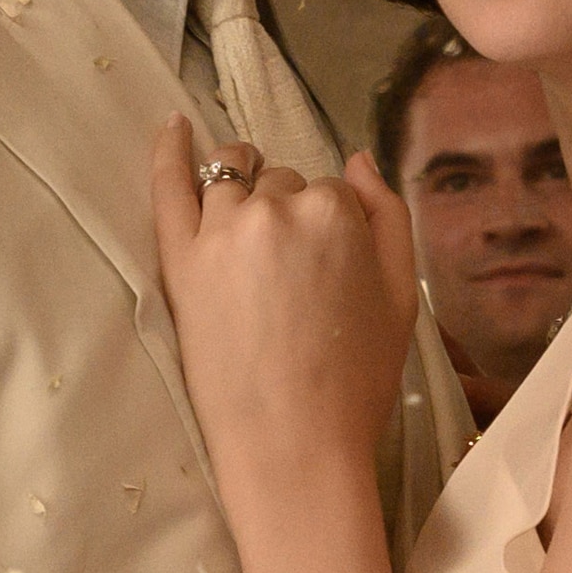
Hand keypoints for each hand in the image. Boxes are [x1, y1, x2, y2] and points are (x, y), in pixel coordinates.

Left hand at [151, 121, 418, 524]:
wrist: (294, 446)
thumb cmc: (358, 379)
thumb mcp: (402, 295)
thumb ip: (388, 215)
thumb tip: (357, 160)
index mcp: (337, 213)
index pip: (333, 194)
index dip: (334, 232)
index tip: (330, 276)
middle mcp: (277, 208)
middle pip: (283, 184)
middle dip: (290, 213)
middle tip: (293, 279)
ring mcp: (222, 230)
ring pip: (234, 180)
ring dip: (244, 188)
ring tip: (249, 227)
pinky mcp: (180, 260)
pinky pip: (169, 185)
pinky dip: (169, 150)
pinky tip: (173, 126)